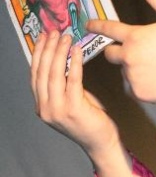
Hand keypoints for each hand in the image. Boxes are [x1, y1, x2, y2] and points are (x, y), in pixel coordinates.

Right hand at [31, 31, 120, 160]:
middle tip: (55, 32)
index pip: (35, 75)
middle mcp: (45, 109)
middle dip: (48, 49)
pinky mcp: (73, 109)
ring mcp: (57, 110)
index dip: (38, 54)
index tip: (43, 37)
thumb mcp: (69, 102)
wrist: (100, 143)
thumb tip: (61, 60)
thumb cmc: (88, 121)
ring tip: (66, 38)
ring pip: (54, 74)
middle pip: (42, 72)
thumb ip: (62, 86)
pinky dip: (73, 63)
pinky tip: (77, 51)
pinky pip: (72, 80)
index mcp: (41, 106)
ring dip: (60, 52)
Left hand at [86, 0, 155, 104]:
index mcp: (135, 36)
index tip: (88, 26)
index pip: (108, 29)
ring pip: (125, 71)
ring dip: (133, 68)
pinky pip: (133, 87)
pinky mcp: (139, 93)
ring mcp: (133, 77)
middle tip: (137, 53)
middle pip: (110, 54)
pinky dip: (141, 84)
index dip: (96, 26)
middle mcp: (129, 57)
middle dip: (117, 51)